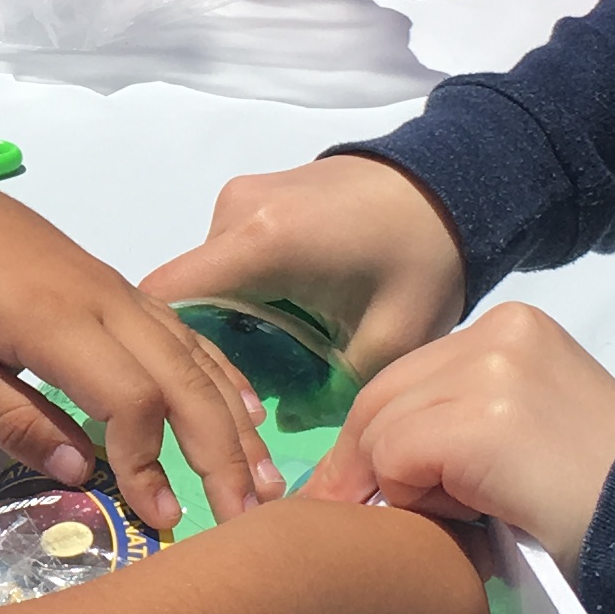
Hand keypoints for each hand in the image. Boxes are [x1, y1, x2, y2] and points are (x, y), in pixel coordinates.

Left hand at [0, 175, 283, 532]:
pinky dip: (218, 371)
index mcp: (59, 325)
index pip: (132, 402)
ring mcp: (114, 286)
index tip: (156, 516)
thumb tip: (84, 475)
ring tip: (263, 478)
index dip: (150, 463)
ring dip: (232, 419)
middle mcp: (105, 301)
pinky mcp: (111, 281)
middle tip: (248, 517)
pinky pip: (181, 330)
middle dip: (221, 453)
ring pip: (192, 355)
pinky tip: (242, 407)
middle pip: (183, 381)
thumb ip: (15, 422)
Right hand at [139, 152, 467, 375]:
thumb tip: (277, 431)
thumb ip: (331, 393)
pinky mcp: (253, 198)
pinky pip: (224, 260)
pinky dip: (241, 296)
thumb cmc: (424, 259)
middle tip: (244, 398)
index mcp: (261, 242)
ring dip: (226, 322)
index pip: (167, 297)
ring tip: (268, 365)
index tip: (186, 398)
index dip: (162, 352)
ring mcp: (240, 199)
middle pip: (185, 296)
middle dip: (205, 348)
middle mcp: (235, 212)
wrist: (453, 183)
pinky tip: (279, 325)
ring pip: (204, 280)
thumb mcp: (389, 342)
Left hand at [298, 304, 614, 569]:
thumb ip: (463, 419)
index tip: (373, 487)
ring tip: (460, 524)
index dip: (381, 437)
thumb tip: (371, 461)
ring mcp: (491, 370)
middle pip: (383, 396)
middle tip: (369, 519)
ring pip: (381, 431)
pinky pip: (394, 460)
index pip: (410, 376)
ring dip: (404, 489)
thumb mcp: (526, 428)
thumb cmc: (600, 498)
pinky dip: (414, 502)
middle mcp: (499, 331)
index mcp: (513, 327)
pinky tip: (469, 523)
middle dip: (367, 463)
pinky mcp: (479, 421)